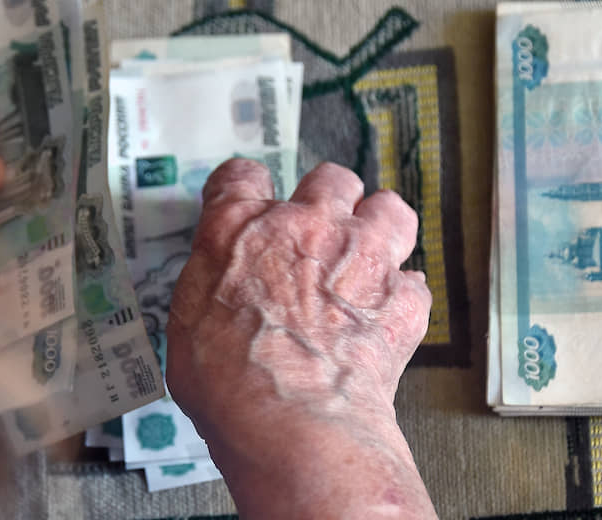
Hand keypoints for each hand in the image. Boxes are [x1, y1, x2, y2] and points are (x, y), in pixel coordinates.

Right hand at [167, 158, 435, 517]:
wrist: (293, 424)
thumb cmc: (233, 386)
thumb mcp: (187, 329)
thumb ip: (211, 288)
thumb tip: (219, 292)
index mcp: (241, 230)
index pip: (241, 177)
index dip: (245, 187)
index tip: (250, 197)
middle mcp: (305, 228)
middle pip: (329, 179)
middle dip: (328, 198)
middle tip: (322, 227)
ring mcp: (361, 257)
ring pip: (390, 209)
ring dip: (381, 227)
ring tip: (371, 253)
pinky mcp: (401, 297)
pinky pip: (414, 284)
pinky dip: (402, 299)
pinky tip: (386, 317)